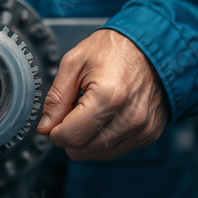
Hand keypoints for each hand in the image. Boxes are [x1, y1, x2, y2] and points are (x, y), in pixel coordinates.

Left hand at [37, 29, 168, 160]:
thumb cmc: (113, 48)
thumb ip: (56, 99)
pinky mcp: (150, 133)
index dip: (55, 132)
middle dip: (70, 136)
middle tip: (73, 112)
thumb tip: (45, 127)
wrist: (152, 43)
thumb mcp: (73, 63)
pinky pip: (117, 150)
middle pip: (83, 151)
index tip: (55, 120)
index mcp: (108, 98)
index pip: (70, 138)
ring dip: (88, 138)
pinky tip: (107, 116)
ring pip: (98, 154)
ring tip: (92, 110)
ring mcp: (143, 128)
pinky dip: (104, 138)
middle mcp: (130, 118)